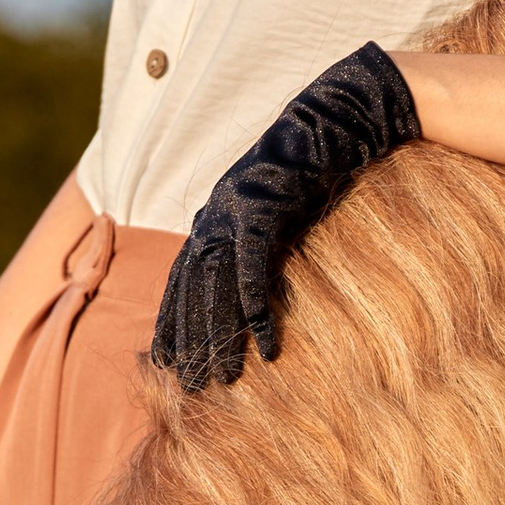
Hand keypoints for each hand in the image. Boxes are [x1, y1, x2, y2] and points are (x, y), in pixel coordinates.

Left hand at [151, 44, 420, 391]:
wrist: (337, 117)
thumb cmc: (315, 166)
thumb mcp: (282, 210)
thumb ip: (262, 241)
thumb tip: (257, 281)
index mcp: (214, 217)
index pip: (182, 278)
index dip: (173, 320)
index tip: (167, 361)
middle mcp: (214, 215)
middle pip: (192, 290)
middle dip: (190, 340)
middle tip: (192, 386)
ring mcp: (234, 211)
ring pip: (215, 286)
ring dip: (219, 336)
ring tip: (223, 377)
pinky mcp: (262, 210)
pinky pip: (253, 270)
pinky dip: (256, 308)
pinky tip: (265, 344)